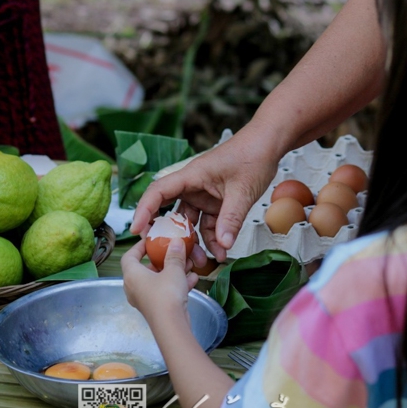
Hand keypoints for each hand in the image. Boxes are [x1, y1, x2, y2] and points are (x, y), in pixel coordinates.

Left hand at [121, 237, 199, 323]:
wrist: (171, 326)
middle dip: (162, 260)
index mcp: (132, 275)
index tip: (150, 241)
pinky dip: (177, 285)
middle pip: (146, 269)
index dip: (138, 247)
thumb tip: (176, 242)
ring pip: (158, 281)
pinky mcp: (155, 308)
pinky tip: (193, 279)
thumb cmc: (166, 294)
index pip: (129, 256)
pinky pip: (165, 292)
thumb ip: (174, 255)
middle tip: (173, 253)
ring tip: (188, 265)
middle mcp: (134, 288)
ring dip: (173, 272)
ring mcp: (144, 299)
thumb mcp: (173, 270)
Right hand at [129, 127, 280, 261]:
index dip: (144, 210)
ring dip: (195, 242)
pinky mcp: (216, 202)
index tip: (137, 230)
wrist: (269, 145)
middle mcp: (193, 186)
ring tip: (203, 262)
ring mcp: (204, 195)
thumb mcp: (242, 190)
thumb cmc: (252, 155)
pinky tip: (220, 251)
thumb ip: (231, 218)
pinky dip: (213, 238)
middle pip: (171, 212)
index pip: (158, 192)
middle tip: (169, 255)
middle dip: (170, 236)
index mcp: (191, 176)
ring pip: (191, 223)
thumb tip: (223, 245)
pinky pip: (209, 224)